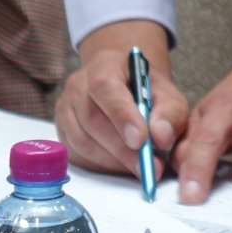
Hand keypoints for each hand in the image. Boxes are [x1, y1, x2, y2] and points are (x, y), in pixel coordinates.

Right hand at [56, 22, 186, 176]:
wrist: (124, 86)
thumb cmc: (146, 90)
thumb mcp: (167, 93)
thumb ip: (170, 112)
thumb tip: (161, 138)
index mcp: (104, 65)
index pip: (105, 87)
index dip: (121, 115)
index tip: (140, 140)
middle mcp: (77, 85)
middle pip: (92, 120)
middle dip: (122, 149)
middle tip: (149, 166)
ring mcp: (65, 109)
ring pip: (82, 141)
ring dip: (113, 160)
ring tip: (140, 167)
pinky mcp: (62, 132)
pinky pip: (77, 154)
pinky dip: (102, 165)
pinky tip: (122, 166)